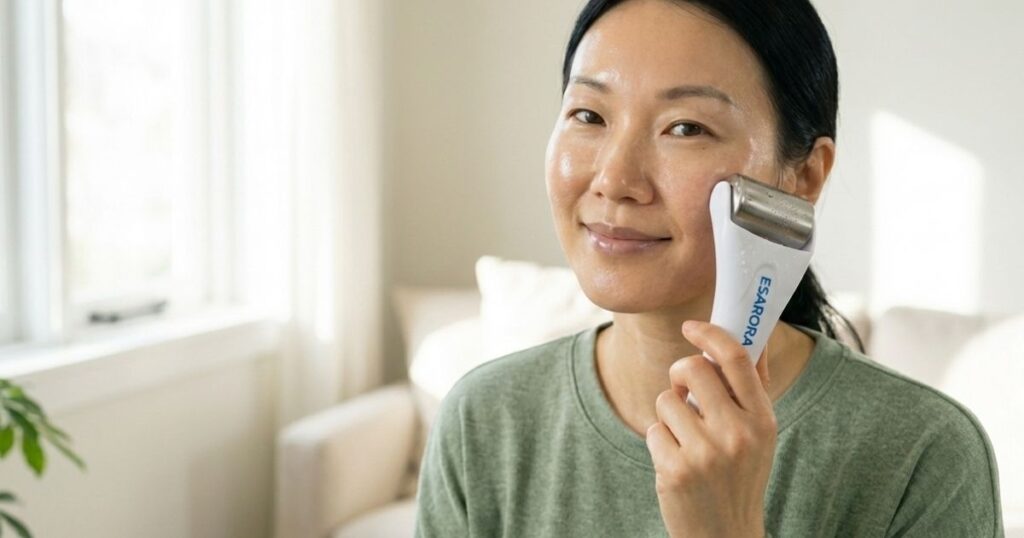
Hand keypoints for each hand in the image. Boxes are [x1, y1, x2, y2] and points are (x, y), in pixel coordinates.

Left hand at [645, 320, 776, 537]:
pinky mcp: (676, 470)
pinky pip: (653, 430)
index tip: (691, 326)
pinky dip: (659, 442)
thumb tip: (754, 338)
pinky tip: (675, 462)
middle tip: (682, 390)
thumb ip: (752, 389)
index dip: (710, 334)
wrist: (725, 535)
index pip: (736, 358)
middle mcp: (737, 433)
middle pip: (692, 369)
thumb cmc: (739, 476)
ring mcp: (705, 453)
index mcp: (762, 420)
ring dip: (668, 415)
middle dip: (679, 373)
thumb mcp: (759, 435)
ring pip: (666, 400)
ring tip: (685, 439)